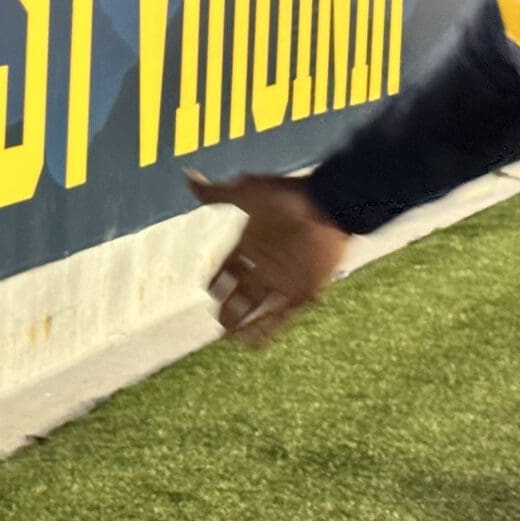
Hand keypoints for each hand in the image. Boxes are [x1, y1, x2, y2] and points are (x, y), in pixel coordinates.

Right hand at [190, 171, 347, 346]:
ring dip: (243, 323)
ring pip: (256, 308)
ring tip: (229, 336)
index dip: (215, 280)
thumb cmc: (289, 196)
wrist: (331, 204)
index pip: (224, 269)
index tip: (207, 289)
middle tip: (217, 319)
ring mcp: (282, 278)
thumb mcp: (249, 194)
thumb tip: (188, 177)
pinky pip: (281, 316)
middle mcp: (263, 264)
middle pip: (238, 292)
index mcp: (248, 244)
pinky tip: (254, 343)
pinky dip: (267, 330)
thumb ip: (217, 194)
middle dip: (226, 307)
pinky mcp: (302, 290)